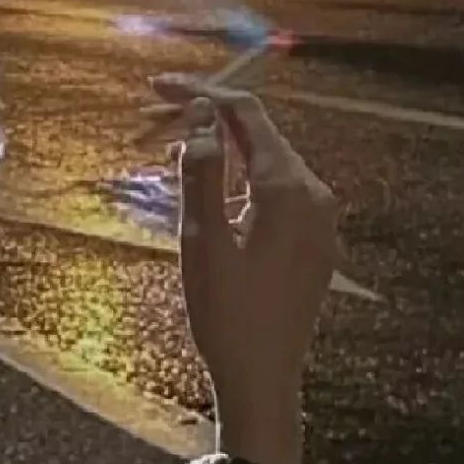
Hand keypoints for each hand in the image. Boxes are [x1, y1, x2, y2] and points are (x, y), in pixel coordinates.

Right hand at [151, 75, 338, 463]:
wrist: (263, 376)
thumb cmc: (227, 313)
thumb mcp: (202, 239)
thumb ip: (202, 171)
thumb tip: (199, 116)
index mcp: (288, 189)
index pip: (244, 115)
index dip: (198, 93)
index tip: (154, 86)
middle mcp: (313, 195)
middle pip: (256, 135)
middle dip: (202, 122)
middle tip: (146, 123)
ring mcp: (318, 219)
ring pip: (264, 163)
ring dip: (218, 153)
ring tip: (166, 158)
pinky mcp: (312, 241)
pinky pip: (273, 191)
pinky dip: (236, 181)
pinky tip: (205, 196)